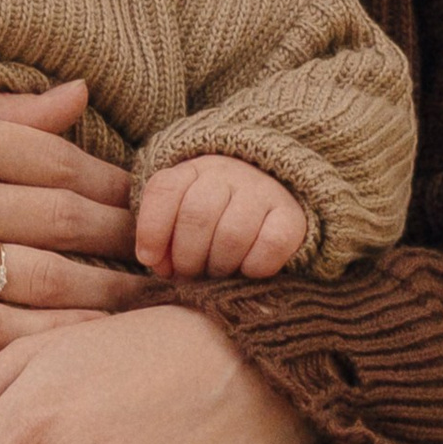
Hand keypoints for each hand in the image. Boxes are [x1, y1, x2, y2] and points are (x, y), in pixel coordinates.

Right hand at [0, 77, 157, 350]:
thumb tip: (76, 96)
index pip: (62, 156)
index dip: (119, 182)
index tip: (156, 200)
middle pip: (69, 220)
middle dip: (130, 242)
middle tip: (179, 260)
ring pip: (43, 283)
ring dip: (105, 298)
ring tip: (150, 310)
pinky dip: (43, 347)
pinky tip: (80, 356)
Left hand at [135, 152, 306, 280]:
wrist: (270, 205)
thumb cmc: (213, 222)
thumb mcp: (179, 217)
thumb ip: (159, 235)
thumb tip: (155, 262)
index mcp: (193, 170)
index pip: (165, 189)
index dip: (152, 230)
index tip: (150, 260)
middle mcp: (228, 173)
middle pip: (197, 215)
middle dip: (186, 257)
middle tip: (189, 274)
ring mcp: (263, 191)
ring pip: (232, 234)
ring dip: (218, 266)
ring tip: (216, 273)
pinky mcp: (292, 217)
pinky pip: (270, 246)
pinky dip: (254, 267)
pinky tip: (246, 270)